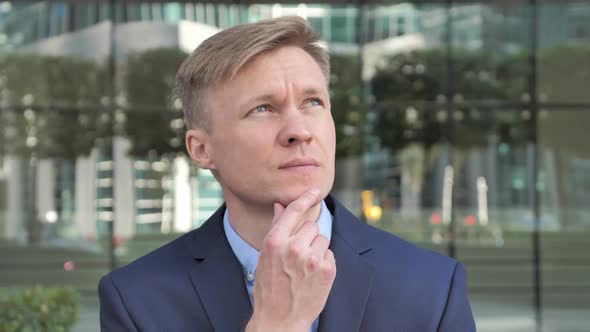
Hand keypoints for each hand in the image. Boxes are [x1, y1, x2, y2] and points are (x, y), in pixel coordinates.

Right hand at [246, 189, 336, 331]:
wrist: (279, 319)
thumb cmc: (269, 286)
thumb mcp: (266, 256)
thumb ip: (277, 228)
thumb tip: (281, 205)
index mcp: (275, 242)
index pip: (294, 211)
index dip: (305, 197)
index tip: (315, 189)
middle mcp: (294, 248)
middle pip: (311, 225)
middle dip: (307, 236)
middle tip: (297, 255)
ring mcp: (312, 259)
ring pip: (322, 239)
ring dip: (316, 249)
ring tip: (304, 267)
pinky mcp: (327, 270)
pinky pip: (330, 254)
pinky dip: (324, 262)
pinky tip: (312, 276)